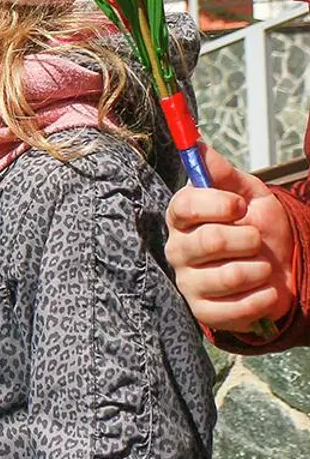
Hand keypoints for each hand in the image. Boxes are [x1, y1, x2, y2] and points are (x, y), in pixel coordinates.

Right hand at [166, 143, 296, 334]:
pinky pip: (235, 308)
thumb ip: (223, 173)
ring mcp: (188, 282)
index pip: (183, 207)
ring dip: (258, 269)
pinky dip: (262, 298)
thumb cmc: (258, 228)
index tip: (239, 206)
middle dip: (247, 239)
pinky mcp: (204, 312)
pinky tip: (266, 289)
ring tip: (263, 266)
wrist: (280, 269)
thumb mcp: (248, 194)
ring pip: (226, 276)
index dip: (215, 205)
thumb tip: (198, 146)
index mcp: (182, 218)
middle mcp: (178, 249)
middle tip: (257, 239)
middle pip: (208, 242)